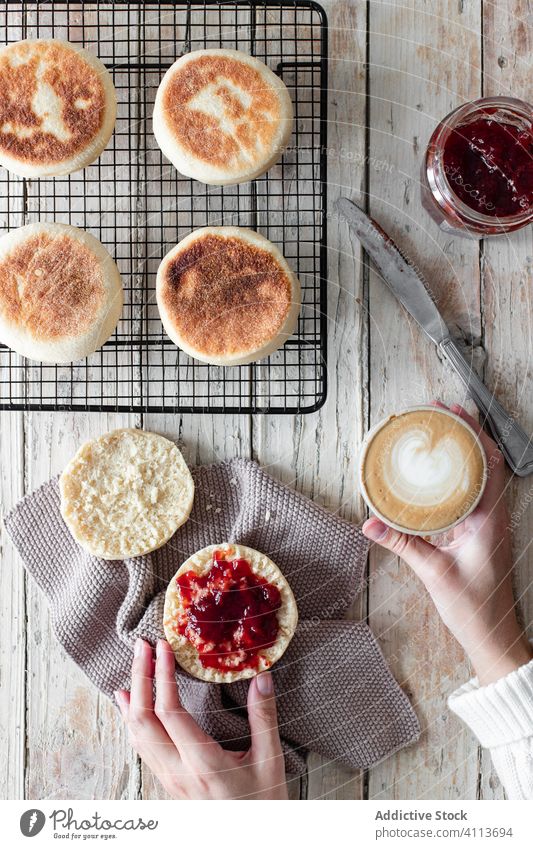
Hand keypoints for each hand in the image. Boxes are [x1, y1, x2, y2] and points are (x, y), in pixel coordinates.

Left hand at [115, 638, 287, 798]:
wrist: (252, 842)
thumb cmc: (264, 805)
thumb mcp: (271, 761)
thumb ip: (264, 718)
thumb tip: (262, 677)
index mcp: (203, 764)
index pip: (170, 713)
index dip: (162, 676)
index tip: (163, 647)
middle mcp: (179, 773)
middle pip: (143, 721)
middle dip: (140, 679)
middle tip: (141, 646)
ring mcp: (170, 781)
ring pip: (137, 736)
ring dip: (132, 699)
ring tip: (132, 668)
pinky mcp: (169, 784)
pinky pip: (142, 748)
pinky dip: (133, 721)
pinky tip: (130, 708)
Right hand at [362, 402, 532, 685]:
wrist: (493, 637)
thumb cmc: (475, 608)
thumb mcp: (434, 573)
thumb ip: (402, 545)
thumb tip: (370, 525)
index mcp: (490, 519)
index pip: (489, 462)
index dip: (472, 432)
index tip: (452, 411)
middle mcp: (493, 516)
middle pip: (485, 462)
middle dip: (465, 433)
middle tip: (440, 413)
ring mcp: (488, 524)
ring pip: (479, 477)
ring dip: (462, 453)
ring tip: (438, 434)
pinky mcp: (480, 534)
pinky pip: (469, 495)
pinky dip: (456, 477)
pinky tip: (436, 476)